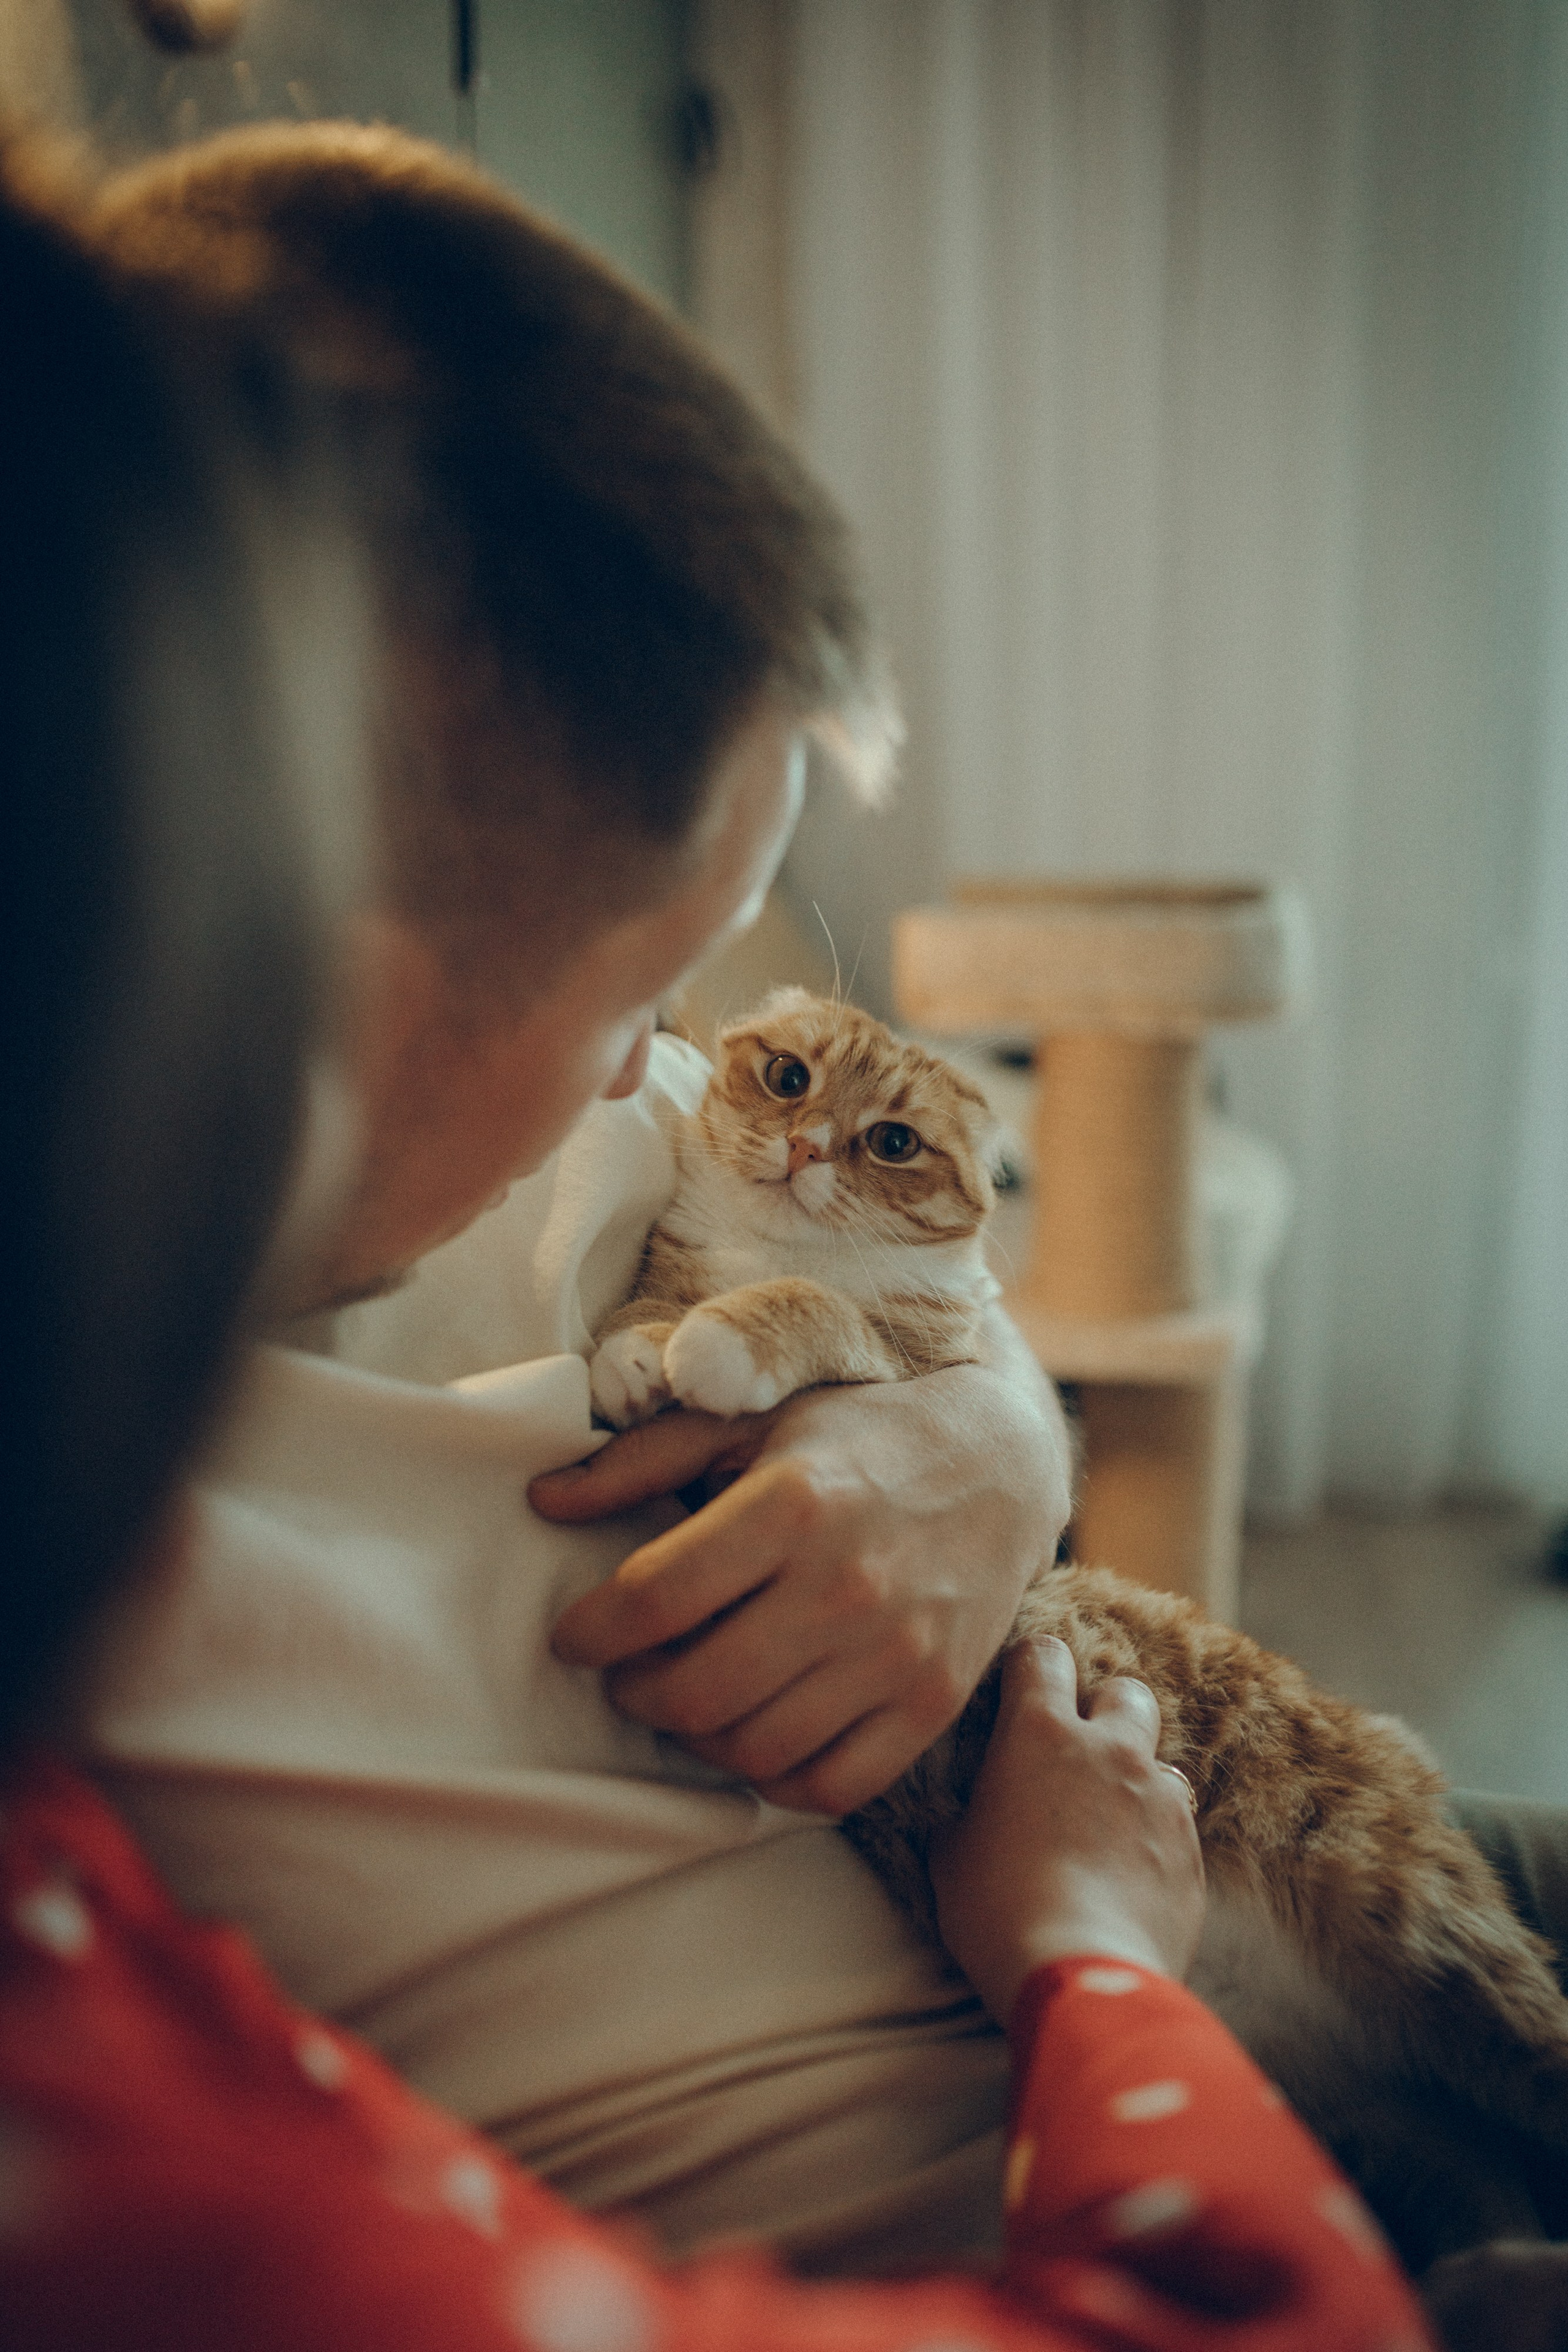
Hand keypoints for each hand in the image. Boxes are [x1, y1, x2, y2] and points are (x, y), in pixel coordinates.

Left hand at [533, 1322, 1072, 1814]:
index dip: (591, 1630)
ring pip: (754, 1748)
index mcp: (794, 1503)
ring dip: (695, 1738)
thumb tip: (541, 1500)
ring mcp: (897, 1653)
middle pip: (695, 1690)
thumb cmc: (856, 1434)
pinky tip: (754, 1733)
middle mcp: (847, 1585)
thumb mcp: (751, 1419)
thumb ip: (641, 1459)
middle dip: (635, 1693)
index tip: (575, 1635)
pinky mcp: (934, 1703)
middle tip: (627, 1672)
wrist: (1001, 1459)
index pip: (655, 1597)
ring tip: (685, 1699)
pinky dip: (774, 1779)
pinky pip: (829, 1785)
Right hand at [929, 1638, 1205, 2025]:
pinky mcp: (1191, 1851)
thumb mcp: (951, 1855)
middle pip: (1124, 1691)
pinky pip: (1180, 1823)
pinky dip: (1158, 1835)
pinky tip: (1132, 1873)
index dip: (1032, 1668)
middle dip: (1105, 1711)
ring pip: (1161, 1759)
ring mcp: (1159, 1798)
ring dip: (1138, 1780)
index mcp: (1039, 1734)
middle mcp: (1109, 1750)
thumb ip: (967, 1812)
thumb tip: (970, 1811)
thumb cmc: (997, 1911)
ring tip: (1109, 1823)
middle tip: (1078, 1754)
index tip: (1021, 1692)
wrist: (1080, 1976)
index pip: (1044, 1656)